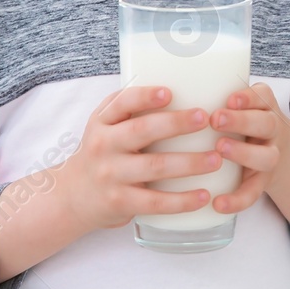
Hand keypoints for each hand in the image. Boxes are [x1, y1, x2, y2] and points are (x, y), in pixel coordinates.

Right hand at [53, 85, 221, 231]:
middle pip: (142, 131)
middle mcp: (104, 146)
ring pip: (154, 167)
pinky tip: (204, 195)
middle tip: (205, 118)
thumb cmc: (103, 153)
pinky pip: (155, 202)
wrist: (73, 196)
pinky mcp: (121, 202)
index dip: (145, 96)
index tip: (169, 92)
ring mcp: (111, 175)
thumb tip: (180, 86)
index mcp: (102, 122)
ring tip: (216, 159)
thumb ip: (129, 108)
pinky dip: (182, 200)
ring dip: (189, 163)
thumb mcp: (104, 126)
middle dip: (176, 123)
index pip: (121, 103)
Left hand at [208, 82, 285, 213]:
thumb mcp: (239, 105)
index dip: (247, 98)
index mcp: (263, 108)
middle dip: (242, 121)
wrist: (281, 153)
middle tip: (216, 119)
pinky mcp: (262, 183)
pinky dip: (237, 200)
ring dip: (244, 153)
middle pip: (266, 124)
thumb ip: (212, 97)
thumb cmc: (245, 122)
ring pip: (266, 157)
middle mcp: (271, 130)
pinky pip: (254, 193)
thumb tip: (163, 90)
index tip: (228, 98)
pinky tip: (218, 203)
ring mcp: (269, 157)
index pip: (261, 98)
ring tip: (219, 151)